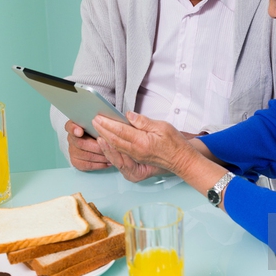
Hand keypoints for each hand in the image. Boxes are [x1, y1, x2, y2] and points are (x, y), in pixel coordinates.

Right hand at [65, 119, 111, 170]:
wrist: (92, 140)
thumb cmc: (96, 129)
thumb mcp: (97, 122)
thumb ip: (99, 121)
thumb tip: (107, 120)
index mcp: (73, 126)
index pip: (70, 126)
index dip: (74, 129)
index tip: (80, 131)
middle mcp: (71, 138)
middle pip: (81, 143)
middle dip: (97, 146)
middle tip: (109, 147)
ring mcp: (72, 151)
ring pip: (86, 155)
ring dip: (100, 156)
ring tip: (112, 155)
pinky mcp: (76, 161)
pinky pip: (87, 165)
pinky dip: (99, 164)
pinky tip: (108, 163)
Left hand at [93, 112, 230, 207]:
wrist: (182, 160)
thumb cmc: (175, 143)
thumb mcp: (162, 126)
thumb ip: (144, 122)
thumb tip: (129, 115)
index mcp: (142, 141)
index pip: (120, 131)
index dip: (108, 123)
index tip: (99, 116)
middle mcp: (136, 151)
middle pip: (114, 140)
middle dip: (102, 130)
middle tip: (93, 120)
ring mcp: (136, 157)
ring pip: (115, 148)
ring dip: (104, 139)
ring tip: (97, 130)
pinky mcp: (137, 160)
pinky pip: (120, 153)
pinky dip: (111, 147)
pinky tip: (107, 142)